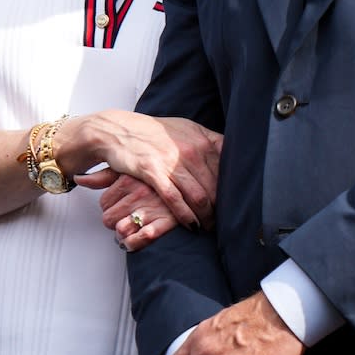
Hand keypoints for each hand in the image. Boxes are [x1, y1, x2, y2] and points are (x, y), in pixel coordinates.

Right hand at [60, 111, 221, 227]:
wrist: (119, 129)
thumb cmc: (154, 131)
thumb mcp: (185, 128)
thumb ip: (207, 141)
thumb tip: (230, 153)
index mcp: (201, 138)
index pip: (227, 168)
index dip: (233, 187)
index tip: (236, 200)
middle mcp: (191, 149)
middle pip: (216, 186)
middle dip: (221, 207)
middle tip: (224, 220)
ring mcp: (172, 161)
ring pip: (199, 196)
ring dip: (206, 216)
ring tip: (209, 226)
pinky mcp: (153, 172)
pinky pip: (175, 200)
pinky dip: (186, 216)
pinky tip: (192, 226)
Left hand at [98, 174, 196, 250]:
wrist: (199, 167)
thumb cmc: (161, 169)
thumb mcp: (132, 166)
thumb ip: (104, 175)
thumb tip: (79, 179)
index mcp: (129, 177)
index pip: (104, 202)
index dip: (109, 209)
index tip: (117, 210)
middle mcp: (138, 191)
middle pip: (109, 218)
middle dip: (115, 223)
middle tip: (124, 222)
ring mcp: (152, 206)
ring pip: (122, 231)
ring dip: (124, 235)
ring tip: (131, 233)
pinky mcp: (168, 220)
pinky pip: (142, 238)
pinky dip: (135, 243)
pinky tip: (136, 242)